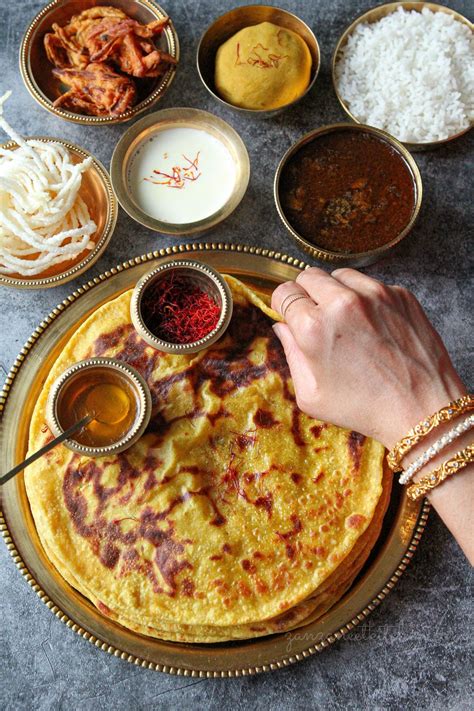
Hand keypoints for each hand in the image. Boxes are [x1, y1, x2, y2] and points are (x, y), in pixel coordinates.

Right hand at [271, 267, 465, 448]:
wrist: (420, 409)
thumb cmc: (364, 408)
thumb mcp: (311, 394)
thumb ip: (291, 354)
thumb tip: (283, 326)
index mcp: (313, 326)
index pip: (284, 292)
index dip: (284, 305)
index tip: (290, 314)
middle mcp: (342, 302)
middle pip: (309, 276)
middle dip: (306, 294)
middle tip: (315, 317)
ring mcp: (374, 294)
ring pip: (339, 275)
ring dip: (335, 291)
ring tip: (344, 320)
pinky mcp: (399, 294)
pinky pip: (370, 284)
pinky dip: (364, 298)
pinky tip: (370, 325)